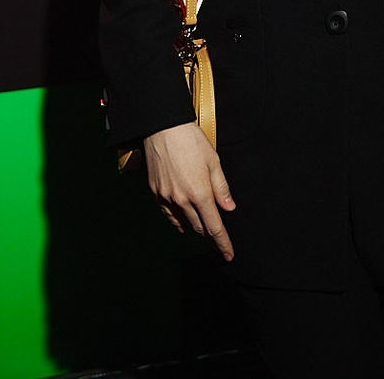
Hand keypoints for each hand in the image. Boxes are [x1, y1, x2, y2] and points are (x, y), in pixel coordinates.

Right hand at [143, 123, 236, 259]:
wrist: (162, 128)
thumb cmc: (191, 140)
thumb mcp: (213, 161)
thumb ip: (221, 187)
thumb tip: (228, 207)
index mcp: (200, 193)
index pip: (214, 226)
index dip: (222, 243)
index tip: (228, 254)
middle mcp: (182, 199)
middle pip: (198, 227)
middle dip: (210, 235)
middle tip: (218, 242)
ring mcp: (166, 197)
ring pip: (182, 222)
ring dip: (194, 227)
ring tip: (202, 232)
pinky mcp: (155, 191)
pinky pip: (167, 213)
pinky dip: (176, 221)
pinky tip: (181, 224)